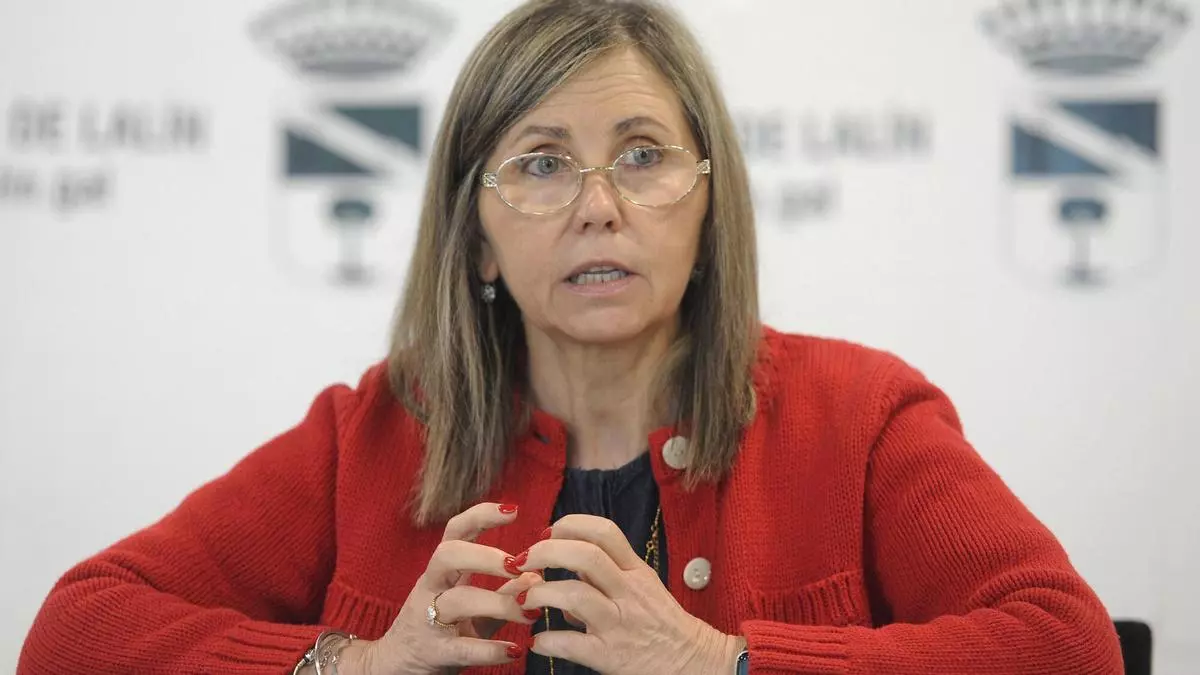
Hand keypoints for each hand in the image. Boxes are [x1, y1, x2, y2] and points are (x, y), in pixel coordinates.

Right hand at [340, 503, 541, 674]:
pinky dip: (490, 649)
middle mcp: (431, 588)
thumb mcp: (473, 607)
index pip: (456, 531)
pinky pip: (462, 648)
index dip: (481, 515)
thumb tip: (537, 576)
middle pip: (448, 555)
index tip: (513, 509)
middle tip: (518, 566)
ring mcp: (428, 619)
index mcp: (442, 571)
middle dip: (485, 555)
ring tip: (530, 613)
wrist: (397, 667)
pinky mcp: (434, 652)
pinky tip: (514, 650)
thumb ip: (504, 592)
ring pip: (457, 600)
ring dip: (498, 603)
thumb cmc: (441, 630)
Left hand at [515, 515, 742, 674]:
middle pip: (585, 555)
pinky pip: (571, 644)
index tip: (547, 532)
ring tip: (525, 599)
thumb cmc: (662, 622)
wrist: (692, 661)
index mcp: (636, 570)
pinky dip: (547, 641)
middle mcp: (628, 592)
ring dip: (540, 593)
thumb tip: (565, 567)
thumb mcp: (642, 587)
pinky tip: (537, 641)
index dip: (570, 525)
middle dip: (546, 552)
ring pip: (574, 595)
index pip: (604, 531)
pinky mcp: (610, 656)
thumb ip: (605, 574)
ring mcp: (619, 624)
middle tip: (524, 561)